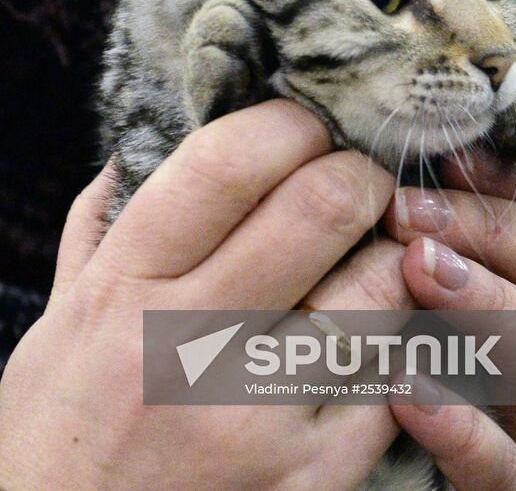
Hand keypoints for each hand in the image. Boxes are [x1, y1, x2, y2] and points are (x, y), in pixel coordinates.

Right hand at [0, 100, 407, 490]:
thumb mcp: (54, 327)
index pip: (228, 162)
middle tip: (364, 178)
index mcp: (123, 287)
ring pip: (379, 287)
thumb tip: (132, 150)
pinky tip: (377, 336)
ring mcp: (256, 417)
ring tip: (377, 255)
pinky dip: (399, 341)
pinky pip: (394, 377)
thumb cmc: (59, 437)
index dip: (290, 122)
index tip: (310, 124)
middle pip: (323, 206)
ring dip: (393, 255)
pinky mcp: (311, 478)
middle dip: (362, 174)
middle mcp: (187, 345)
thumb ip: (98, 231)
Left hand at [384, 153, 515, 490]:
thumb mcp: (377, 249)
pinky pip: (502, 465)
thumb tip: (376, 132)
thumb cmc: (352, 318)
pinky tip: (404, 385)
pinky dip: (462, 424)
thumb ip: (400, 201)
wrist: (328, 439)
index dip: (504, 176)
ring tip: (415, 272)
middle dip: (494, 229)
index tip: (442, 153)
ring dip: (488, 304)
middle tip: (408, 212)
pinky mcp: (496, 479)